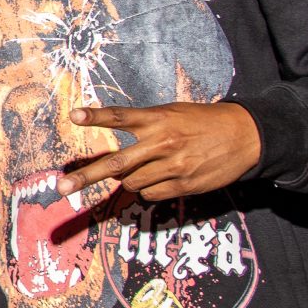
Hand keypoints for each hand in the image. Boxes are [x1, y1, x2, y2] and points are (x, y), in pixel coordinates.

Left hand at [57, 101, 261, 201]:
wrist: (245, 135)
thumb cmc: (204, 122)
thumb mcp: (174, 113)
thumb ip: (146, 127)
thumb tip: (119, 156)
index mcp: (159, 119)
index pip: (121, 116)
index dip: (96, 117)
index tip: (74, 115)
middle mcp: (162, 143)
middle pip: (115, 162)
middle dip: (85, 177)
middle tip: (62, 188)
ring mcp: (172, 166)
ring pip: (131, 183)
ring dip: (129, 179)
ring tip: (148, 166)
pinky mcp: (183, 185)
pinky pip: (151, 194)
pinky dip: (149, 189)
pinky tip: (163, 178)